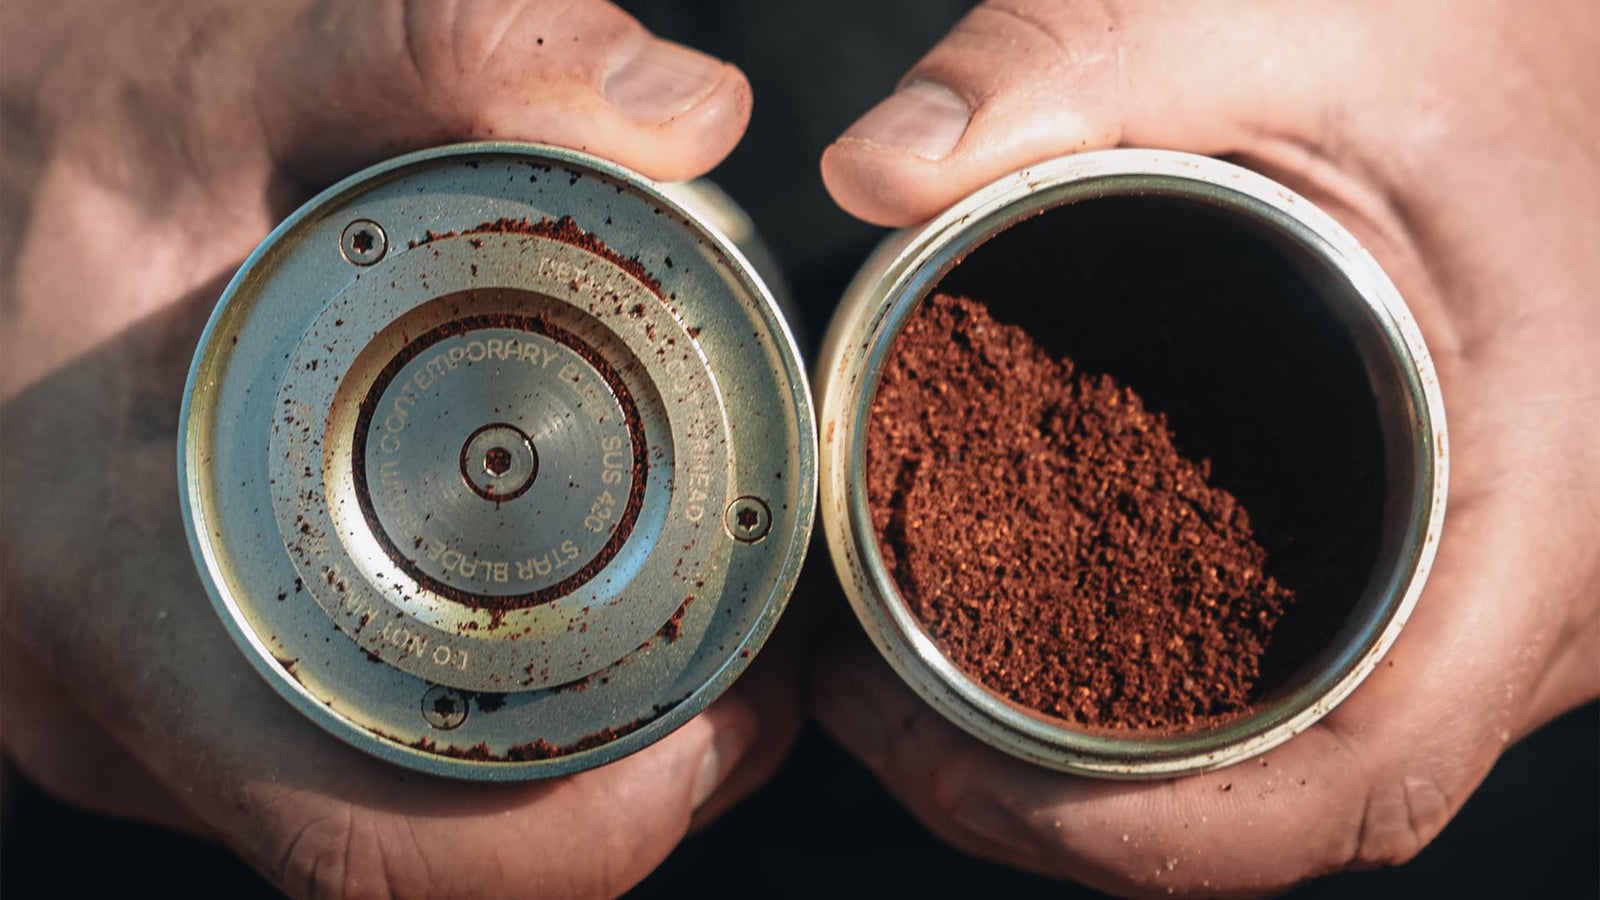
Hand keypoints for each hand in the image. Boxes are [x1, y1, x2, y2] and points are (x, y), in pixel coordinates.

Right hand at [0, 2, 793, 896]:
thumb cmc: (48, 132)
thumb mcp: (239, 60)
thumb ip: (453, 52)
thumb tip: (689, 113)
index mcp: (125, 592)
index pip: (389, 853)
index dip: (601, 822)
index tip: (737, 706)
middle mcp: (117, 705)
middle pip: (433, 845)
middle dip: (628, 767)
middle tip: (744, 631)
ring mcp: (137, 713)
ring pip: (396, 803)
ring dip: (562, 734)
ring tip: (673, 597)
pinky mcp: (168, 686)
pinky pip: (350, 748)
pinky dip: (477, 696)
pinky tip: (542, 583)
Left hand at [815, 1, 1599, 894]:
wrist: (1581, 41)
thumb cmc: (1481, 36)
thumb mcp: (1273, 28)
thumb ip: (1067, 68)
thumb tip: (872, 167)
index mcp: (1532, 508)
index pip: (1351, 788)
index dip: (1132, 837)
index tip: (938, 764)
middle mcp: (1540, 593)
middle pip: (1296, 801)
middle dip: (1070, 807)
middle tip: (885, 712)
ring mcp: (1503, 592)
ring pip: (1302, 758)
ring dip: (1109, 768)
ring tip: (925, 682)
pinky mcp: (1458, 558)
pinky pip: (1321, 688)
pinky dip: (1171, 704)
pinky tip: (1044, 636)